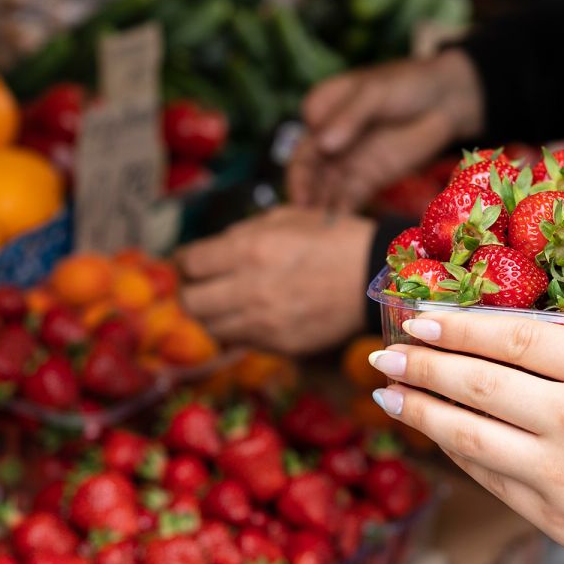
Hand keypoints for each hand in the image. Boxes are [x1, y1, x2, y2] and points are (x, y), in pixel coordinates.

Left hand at [175, 207, 374, 354]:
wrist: (377, 276)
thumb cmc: (333, 238)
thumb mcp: (287, 219)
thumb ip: (243, 233)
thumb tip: (210, 251)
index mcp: (250, 249)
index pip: (190, 263)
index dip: (186, 262)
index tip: (192, 262)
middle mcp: (250, 288)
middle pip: (191, 301)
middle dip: (191, 292)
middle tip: (202, 286)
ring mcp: (265, 322)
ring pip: (211, 327)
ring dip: (212, 315)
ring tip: (225, 304)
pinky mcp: (280, 344)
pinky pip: (240, 342)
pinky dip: (238, 330)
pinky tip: (253, 316)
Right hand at [287, 49, 483, 211]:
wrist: (445, 100)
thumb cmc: (407, 84)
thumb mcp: (375, 93)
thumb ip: (349, 117)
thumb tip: (324, 144)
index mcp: (321, 112)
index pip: (303, 144)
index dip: (298, 171)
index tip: (301, 192)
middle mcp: (328, 139)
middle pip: (311, 173)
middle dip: (306, 196)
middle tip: (306, 220)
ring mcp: (347, 161)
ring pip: (326, 188)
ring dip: (321, 209)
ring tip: (319, 231)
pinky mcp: (367, 178)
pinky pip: (349, 197)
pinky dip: (342, 212)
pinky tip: (340, 228)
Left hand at [366, 312, 563, 563]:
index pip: (514, 338)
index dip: (460, 325)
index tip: (423, 316)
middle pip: (479, 383)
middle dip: (424, 363)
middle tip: (386, 351)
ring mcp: (558, 472)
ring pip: (470, 436)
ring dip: (422, 411)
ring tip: (387, 393)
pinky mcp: (554, 517)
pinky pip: (491, 480)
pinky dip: (459, 457)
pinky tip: (438, 440)